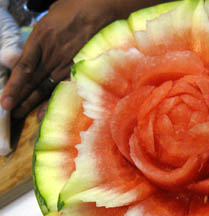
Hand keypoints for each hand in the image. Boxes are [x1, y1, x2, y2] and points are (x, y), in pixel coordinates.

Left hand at [1, 0, 117, 117]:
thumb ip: (38, 35)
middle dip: (18, 98)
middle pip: (31, 82)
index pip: (22, 68)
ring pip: (44, 88)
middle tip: (8, 110)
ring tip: (19, 113)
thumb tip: (30, 50)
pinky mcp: (78, 69)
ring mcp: (66, 64)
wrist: (100, 10)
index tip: (5, 99)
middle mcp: (51, 55)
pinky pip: (63, 88)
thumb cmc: (74, 9)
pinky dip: (52, 102)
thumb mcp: (48, 18)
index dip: (13, 85)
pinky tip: (44, 113)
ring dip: (30, 102)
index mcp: (40, 39)